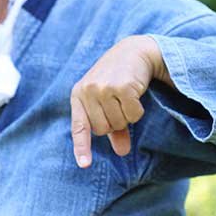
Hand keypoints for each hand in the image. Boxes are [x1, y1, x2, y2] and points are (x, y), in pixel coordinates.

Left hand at [70, 35, 171, 166]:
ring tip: (126, 96)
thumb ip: (113, 127)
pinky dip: (138, 109)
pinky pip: (133, 115)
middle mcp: (88, 91)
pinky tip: (136, 92)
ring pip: (119, 123)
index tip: (85, 164)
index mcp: (78, 94)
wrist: (135, 51)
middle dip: (116, 123)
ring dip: (128, 116)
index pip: (79, 127)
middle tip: (120, 105)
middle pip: (104, 130)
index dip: (82, 147)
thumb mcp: (107, 100)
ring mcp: (103, 88)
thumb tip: (122, 152)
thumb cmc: (118, 78)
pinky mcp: (121, 87)